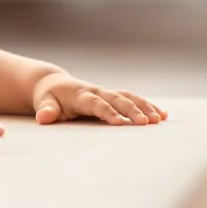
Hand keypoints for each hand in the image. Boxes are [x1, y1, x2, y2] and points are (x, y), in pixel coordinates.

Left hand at [32, 73, 168, 125]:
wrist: (53, 84)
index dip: (107, 111)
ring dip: (144, 107)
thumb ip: (46, 110)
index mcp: (80, 94)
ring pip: (129, 97)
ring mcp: (106, 93)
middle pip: (117, 99)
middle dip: (132, 110)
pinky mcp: (113, 96)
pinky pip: (133, 99)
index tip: (119, 122)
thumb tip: (43, 118)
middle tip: (146, 123)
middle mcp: (96, 91)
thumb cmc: (49, 97)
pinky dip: (148, 105)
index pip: (95, 103)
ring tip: (159, 120)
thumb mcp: (44, 103)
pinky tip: (163, 115)